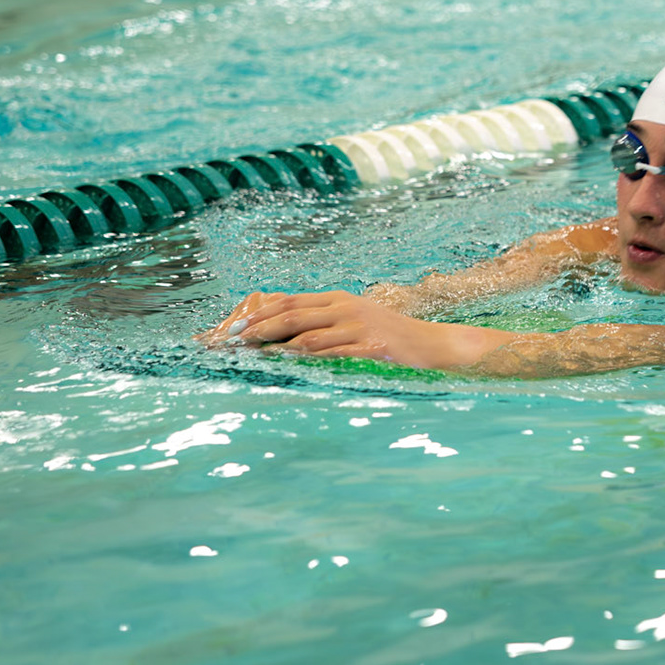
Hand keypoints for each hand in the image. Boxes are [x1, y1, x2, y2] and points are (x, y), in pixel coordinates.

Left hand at [197, 290, 507, 370]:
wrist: (433, 346)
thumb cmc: (389, 338)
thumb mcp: (355, 321)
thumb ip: (322, 322)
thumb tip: (281, 335)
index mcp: (337, 300)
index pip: (288, 302)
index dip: (258, 314)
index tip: (231, 328)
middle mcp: (345, 308)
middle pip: (292, 315)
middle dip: (257, 329)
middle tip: (231, 342)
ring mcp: (360, 326)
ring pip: (309, 334)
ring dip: (276, 347)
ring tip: (251, 356)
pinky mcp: (373, 346)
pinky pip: (335, 352)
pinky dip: (309, 359)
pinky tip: (291, 364)